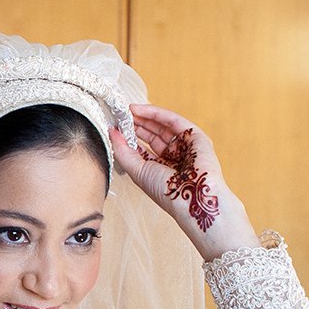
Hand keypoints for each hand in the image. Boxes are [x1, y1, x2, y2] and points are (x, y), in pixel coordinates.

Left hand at [110, 103, 258, 258]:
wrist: (191, 198)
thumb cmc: (167, 192)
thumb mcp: (138, 170)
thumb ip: (123, 151)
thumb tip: (112, 132)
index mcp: (161, 168)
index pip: (143, 148)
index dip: (129, 137)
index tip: (115, 127)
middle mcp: (174, 156)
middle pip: (153, 134)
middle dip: (136, 124)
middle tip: (120, 115)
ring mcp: (186, 146)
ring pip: (163, 126)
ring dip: (145, 117)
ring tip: (127, 110)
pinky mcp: (197, 137)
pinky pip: (175, 121)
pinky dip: (158, 114)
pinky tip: (141, 110)